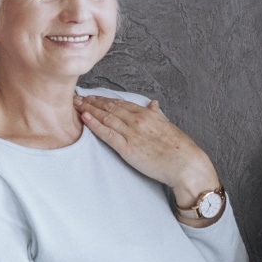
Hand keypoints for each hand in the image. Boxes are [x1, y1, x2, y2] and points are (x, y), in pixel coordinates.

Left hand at [75, 95, 219, 204]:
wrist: (186, 164)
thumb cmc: (179, 148)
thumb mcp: (168, 125)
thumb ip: (157, 114)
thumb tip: (153, 104)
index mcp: (147, 114)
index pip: (120, 103)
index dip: (103, 99)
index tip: (91, 96)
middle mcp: (138, 120)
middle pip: (109, 107)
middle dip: (91, 102)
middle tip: (76, 97)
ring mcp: (132, 133)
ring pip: (106, 118)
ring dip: (89, 110)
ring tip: (75, 105)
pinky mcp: (128, 148)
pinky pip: (107, 134)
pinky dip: (95, 124)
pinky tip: (85, 118)